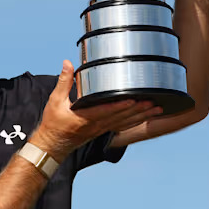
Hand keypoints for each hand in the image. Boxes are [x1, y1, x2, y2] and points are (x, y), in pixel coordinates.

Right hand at [31, 61, 162, 160]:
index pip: (106, 111)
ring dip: (141, 116)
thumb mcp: (55, 101)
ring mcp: (101, 129)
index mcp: (85, 118)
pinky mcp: (103, 131)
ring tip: (156, 109)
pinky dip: (135, 121)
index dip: (120, 106)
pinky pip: (122, 126)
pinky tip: (145, 117)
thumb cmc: (54, 124)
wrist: (53, 145)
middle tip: (153, 102)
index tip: (133, 99)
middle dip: (138, 110)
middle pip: (121, 117)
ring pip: (125, 123)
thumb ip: (64, 81)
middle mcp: (96, 125)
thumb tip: (67, 64)